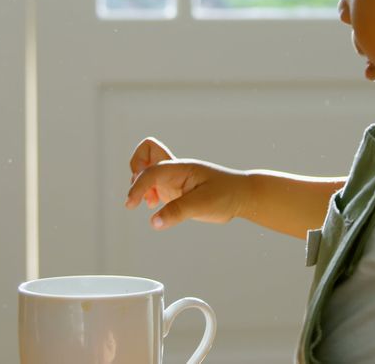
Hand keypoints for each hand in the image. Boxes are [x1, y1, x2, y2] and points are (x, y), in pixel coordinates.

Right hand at [125, 137, 251, 230]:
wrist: (242, 196)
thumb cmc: (226, 195)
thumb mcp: (203, 205)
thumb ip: (178, 212)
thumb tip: (153, 222)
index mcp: (181, 168)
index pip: (150, 172)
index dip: (137, 187)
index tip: (132, 205)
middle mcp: (175, 170)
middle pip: (146, 152)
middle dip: (136, 169)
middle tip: (143, 193)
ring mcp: (174, 179)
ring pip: (147, 168)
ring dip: (140, 183)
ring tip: (150, 202)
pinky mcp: (175, 190)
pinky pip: (153, 184)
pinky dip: (147, 192)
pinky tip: (155, 206)